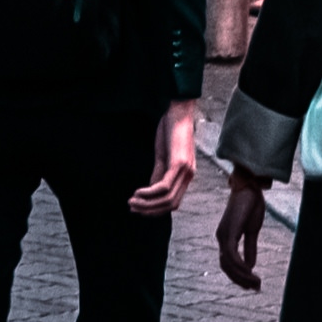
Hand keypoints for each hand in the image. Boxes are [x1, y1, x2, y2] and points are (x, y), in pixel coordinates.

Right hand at [129, 99, 200, 214]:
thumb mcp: (163, 156)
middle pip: (171, 205)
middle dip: (150, 210)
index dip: (156, 210)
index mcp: (186, 176)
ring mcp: (186, 171)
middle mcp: (189, 176)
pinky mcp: (179, 164)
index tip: (139, 209)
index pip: (173, 202)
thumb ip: (159, 173)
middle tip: (132, 208)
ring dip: (148, 204)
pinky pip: (164, 186)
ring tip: (132, 202)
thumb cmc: (171, 131)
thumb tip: (150, 190)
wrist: (179, 111)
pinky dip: (150, 193)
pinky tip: (138, 192)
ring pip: (168, 199)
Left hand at [216, 170, 272, 287]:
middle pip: (226, 267)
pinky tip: (252, 272)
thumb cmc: (251, 204)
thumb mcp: (252, 230)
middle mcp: (221, 237)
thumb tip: (250, 266)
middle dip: (240, 280)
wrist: (251, 186)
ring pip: (228, 265)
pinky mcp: (229, 232)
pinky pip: (232, 256)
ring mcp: (223, 235)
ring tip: (257, 283)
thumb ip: (250, 248)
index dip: (238, 276)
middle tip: (256, 288)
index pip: (228, 263)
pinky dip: (241, 267)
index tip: (252, 284)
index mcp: (226, 237)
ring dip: (242, 277)